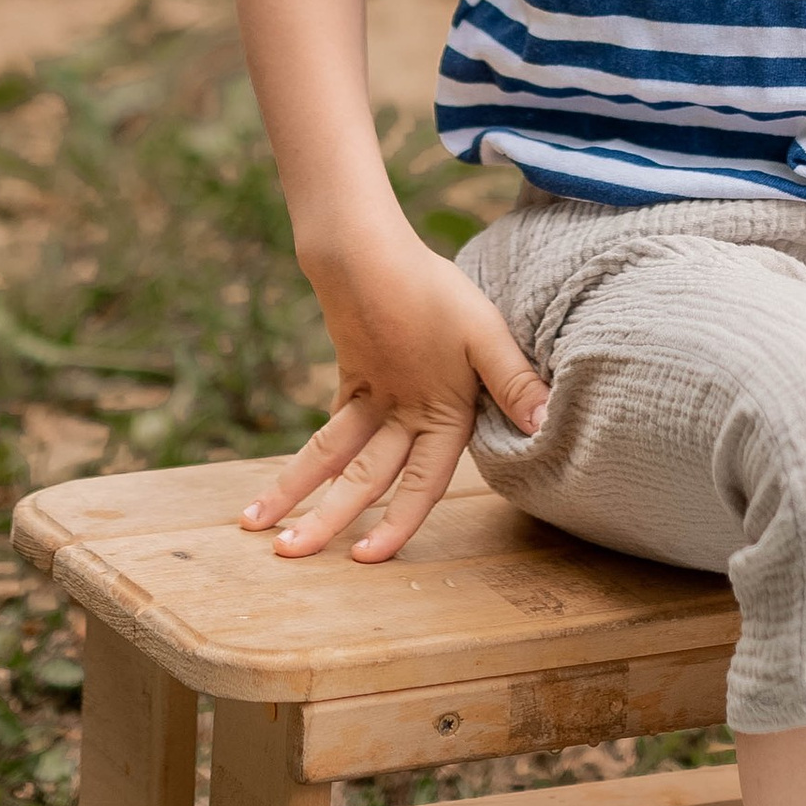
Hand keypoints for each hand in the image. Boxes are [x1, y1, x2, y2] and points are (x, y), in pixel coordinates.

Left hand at [239, 235, 548, 564]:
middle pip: (370, 480)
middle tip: (290, 552)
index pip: (424, 484)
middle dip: (331, 518)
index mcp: (453, 412)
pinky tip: (279, 492)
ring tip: (259, 527)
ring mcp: (383, 400)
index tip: (366, 558)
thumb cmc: (433, 286)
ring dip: (302, 492)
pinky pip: (327, 433)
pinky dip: (306, 463)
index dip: (398, 523)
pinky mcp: (355, 382)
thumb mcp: (480, 332)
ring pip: (339, 461)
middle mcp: (418, 415)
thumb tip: (546, 423)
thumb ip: (510, 379)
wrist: (373, 246)